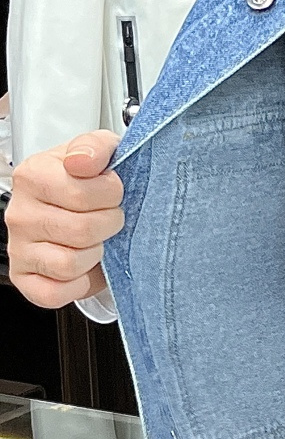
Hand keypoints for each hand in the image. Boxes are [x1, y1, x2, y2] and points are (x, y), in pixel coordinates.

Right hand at [6, 131, 123, 307]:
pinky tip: (83, 266)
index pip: (83, 192)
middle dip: (109, 225)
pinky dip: (77, 284)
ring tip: (96, 240)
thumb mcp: (100, 153)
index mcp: (33, 175)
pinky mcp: (25, 278)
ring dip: (95, 254)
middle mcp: (20, 213)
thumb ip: (96, 146)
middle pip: (82, 230)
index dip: (111, 194)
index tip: (112, 192)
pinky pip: (55, 292)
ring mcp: (19, 248)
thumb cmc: (89, 184)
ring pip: (70, 263)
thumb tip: (84, 160)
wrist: (81, 211)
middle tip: (109, 218)